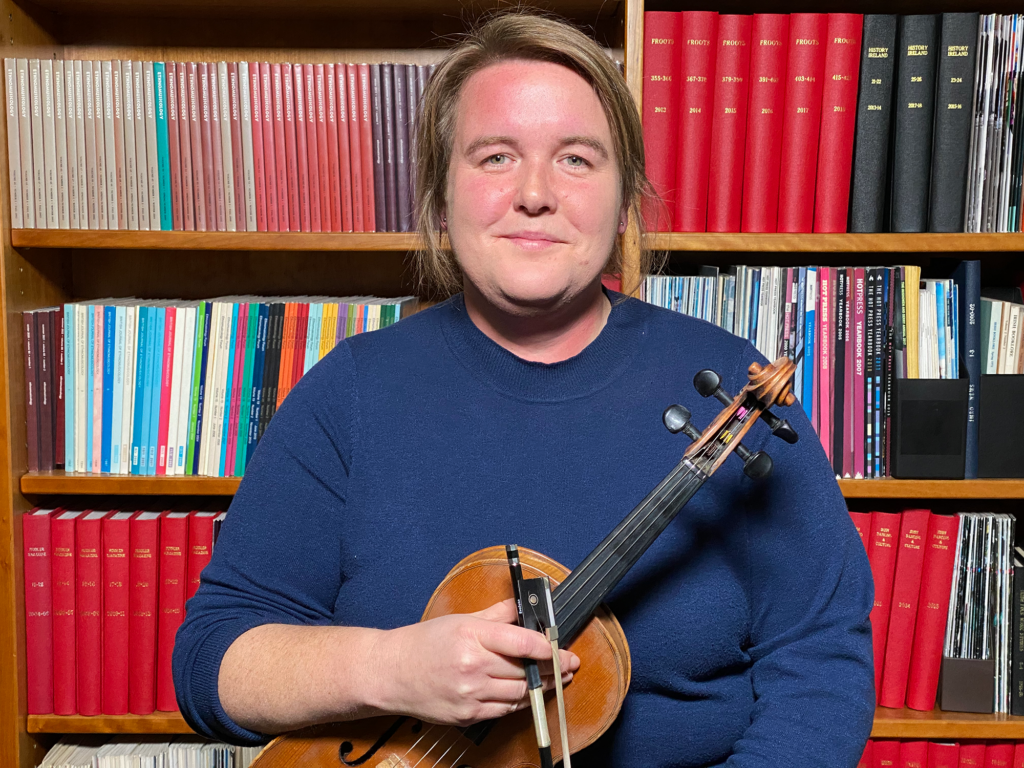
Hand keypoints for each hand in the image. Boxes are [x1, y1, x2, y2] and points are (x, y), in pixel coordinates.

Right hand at [369, 599, 579, 725]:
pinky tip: (530, 693)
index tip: (564, 650)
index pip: (522, 643)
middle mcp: (472, 666)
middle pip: (524, 670)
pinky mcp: (466, 715)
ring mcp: (470, 694)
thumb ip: (497, 614)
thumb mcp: (460, 619)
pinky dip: (520, 701)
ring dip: (542, 688)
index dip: (548, 648)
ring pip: (519, 693)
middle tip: (569, 664)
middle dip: (552, 669)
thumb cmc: (424, 643)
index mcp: (471, 636)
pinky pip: (504, 710)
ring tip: (557, 679)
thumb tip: (524, 605)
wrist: (391, 673)